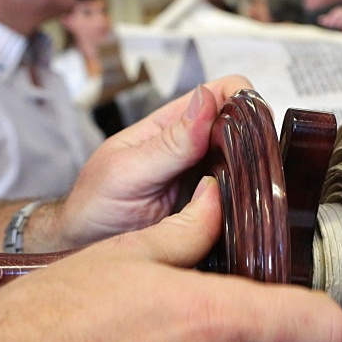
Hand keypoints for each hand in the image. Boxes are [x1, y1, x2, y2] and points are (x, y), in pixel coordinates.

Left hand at [40, 76, 250, 250]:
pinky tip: (244, 212)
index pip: (224, 92)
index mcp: (174, 124)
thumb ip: (170, 142)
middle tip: (251, 168)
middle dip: (256, 141)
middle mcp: (198, 147)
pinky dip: (251, 203)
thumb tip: (208, 98)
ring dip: (257, 174)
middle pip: (246, 127)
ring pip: (251, 163)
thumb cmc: (95, 206)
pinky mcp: (218, 210)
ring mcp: (210, 178)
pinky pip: (245, 199)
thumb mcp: (127, 171)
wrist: (84, 250)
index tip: (253, 126)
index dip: (245, 100)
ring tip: (248, 193)